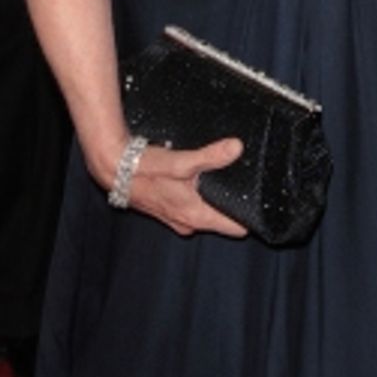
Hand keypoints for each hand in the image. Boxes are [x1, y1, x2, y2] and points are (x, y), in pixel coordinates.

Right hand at [121, 137, 248, 237]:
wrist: (115, 170)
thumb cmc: (146, 169)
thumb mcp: (181, 161)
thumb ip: (210, 156)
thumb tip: (237, 147)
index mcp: (196, 216)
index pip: (236, 229)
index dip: (251, 217)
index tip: (262, 201)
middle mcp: (188, 223)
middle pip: (223, 221)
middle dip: (234, 206)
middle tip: (246, 184)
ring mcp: (178, 219)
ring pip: (208, 214)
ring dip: (216, 201)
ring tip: (227, 180)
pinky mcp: (170, 211)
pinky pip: (194, 209)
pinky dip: (201, 198)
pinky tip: (202, 180)